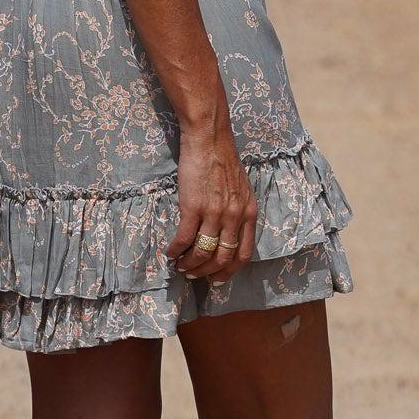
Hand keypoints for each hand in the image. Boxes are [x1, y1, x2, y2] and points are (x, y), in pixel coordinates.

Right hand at [166, 112, 257, 280]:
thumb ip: (238, 211)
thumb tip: (226, 233)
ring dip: (189, 265)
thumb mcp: (241, 189)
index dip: (229, 271)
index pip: (243, 254)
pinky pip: (184, 239)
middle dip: (206, 272)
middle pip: (222, 258)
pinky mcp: (193, 207)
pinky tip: (170, 253)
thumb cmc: (223, 160)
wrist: (209, 139)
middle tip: (193, 276)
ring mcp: (214, 213)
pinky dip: (176, 250)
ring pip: (203, 252)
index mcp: (248, 213)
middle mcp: (234, 217)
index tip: (217, 279)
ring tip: (180, 266)